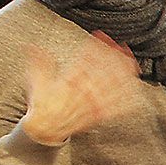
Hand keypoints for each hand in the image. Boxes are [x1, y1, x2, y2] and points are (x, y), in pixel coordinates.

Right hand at [20, 32, 135, 143]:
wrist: (44, 129)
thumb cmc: (42, 103)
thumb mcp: (36, 81)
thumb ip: (38, 63)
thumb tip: (31, 46)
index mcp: (68, 82)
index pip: (84, 61)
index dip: (94, 47)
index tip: (100, 35)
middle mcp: (82, 94)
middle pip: (103, 72)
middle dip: (114, 58)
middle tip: (122, 45)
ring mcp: (92, 105)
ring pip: (113, 88)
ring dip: (123, 73)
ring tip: (130, 60)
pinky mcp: (99, 116)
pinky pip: (116, 107)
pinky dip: (126, 96)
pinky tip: (135, 86)